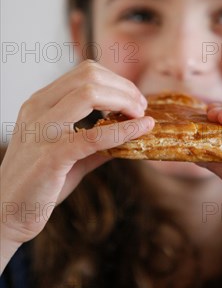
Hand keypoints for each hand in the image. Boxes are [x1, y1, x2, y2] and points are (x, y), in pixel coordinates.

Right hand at [0, 60, 153, 272]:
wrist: (5, 215)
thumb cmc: (37, 185)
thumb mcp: (69, 154)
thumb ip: (97, 142)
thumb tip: (131, 134)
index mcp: (40, 103)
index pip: (84, 72)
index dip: (116, 81)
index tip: (134, 99)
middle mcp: (38, 109)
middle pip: (90, 77)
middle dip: (124, 88)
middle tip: (142, 107)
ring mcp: (42, 131)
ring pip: (90, 94)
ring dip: (124, 101)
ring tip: (141, 116)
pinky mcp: (51, 156)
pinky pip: (93, 135)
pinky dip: (124, 130)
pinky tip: (142, 130)